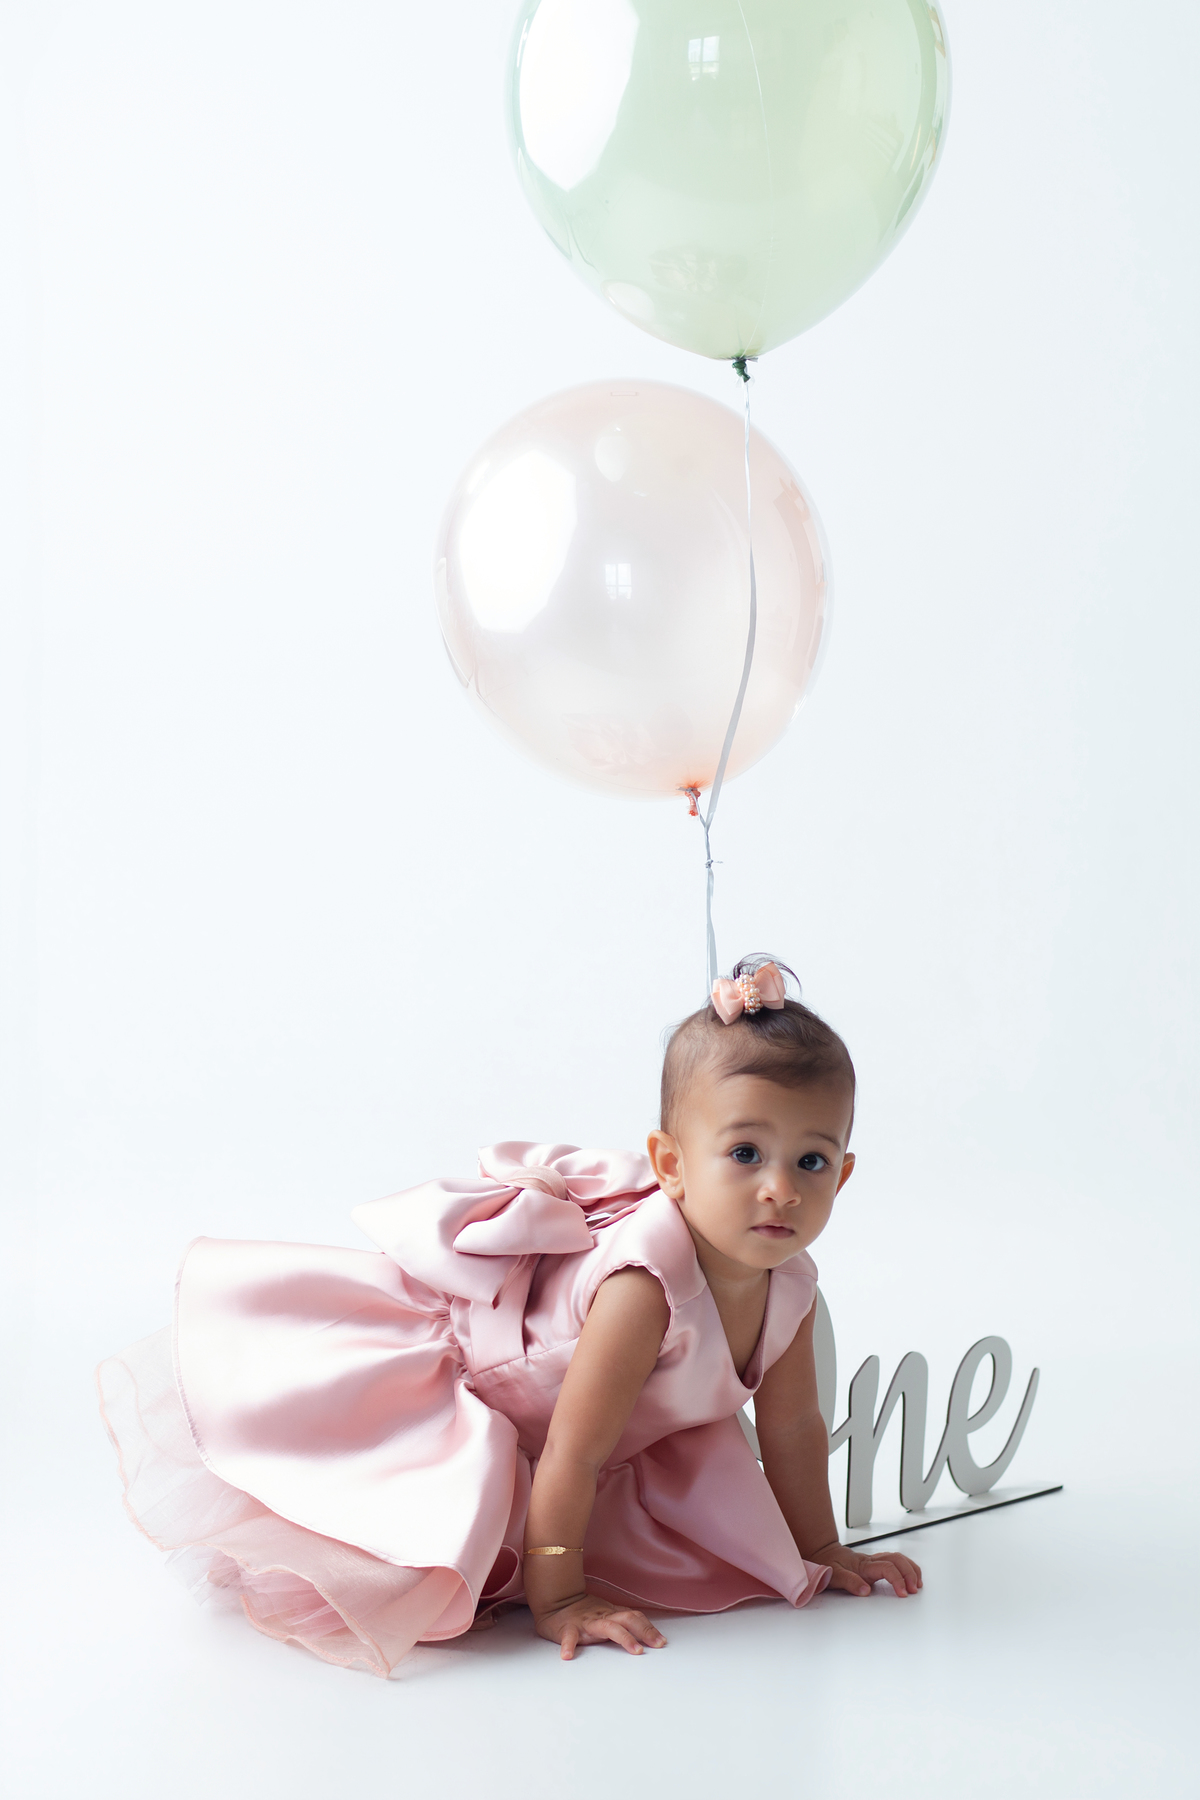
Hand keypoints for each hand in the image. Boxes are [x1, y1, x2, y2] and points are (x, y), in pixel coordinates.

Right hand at [534, 1592, 667, 1660]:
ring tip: (635, 1650)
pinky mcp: (567, 1629)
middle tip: (657, 1645)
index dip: (649, 1628)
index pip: (634, 1617)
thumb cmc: (582, 1612)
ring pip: (607, 1627)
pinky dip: (568, 1646)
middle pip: (627, 1619)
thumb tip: (645, 1633)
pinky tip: (568, 1655)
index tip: (662, 1642)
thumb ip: (621, 1621)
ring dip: (624, 1638)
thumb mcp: (605, 1614)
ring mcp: (585, 1622)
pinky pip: (569, 1637)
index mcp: (610, 1614)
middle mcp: (601, 1616)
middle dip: (644, 1631)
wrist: (556, 1602)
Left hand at [813, 1540, 921, 1597]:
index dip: (897, 1579)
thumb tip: (865, 1590)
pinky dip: (907, 1567)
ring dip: (910, 1569)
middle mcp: (871, 1561)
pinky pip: (895, 1561)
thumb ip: (849, 1582)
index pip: (886, 1568)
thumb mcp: (833, 1574)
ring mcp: (874, 1561)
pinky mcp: (875, 1563)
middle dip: (909, 1574)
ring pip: (898, 1558)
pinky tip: (911, 1576)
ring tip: (918, 1584)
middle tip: (914, 1590)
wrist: (823, 1553)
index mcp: (863, 1565)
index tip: (903, 1593)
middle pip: (897, 1560)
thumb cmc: (828, 1564)